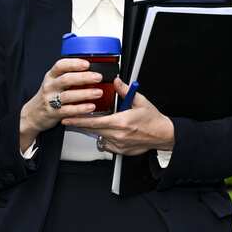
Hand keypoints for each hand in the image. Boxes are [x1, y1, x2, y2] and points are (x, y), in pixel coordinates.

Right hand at [19, 58, 104, 149]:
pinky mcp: (53, 113)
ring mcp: (50, 100)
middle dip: (83, 78)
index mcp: (51, 76)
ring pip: (68, 96)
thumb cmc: (50, 95)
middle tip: (98, 77)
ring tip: (99, 93)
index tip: (87, 64)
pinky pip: (68, 110)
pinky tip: (91, 107)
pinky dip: (80, 109)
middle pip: (66, 79)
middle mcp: (50, 86)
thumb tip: (93, 70)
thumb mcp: (55, 82)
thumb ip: (70, 76)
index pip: (60, 66)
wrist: (34, 114)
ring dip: (85, 94)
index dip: (74, 64)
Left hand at [61, 78, 175, 155]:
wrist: (163, 135)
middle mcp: (118, 135)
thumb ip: (125, 91)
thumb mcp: (140, 101)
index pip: (94, 122)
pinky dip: (105, 139)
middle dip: (82, 125)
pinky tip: (112, 133)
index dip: (78, 120)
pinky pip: (106, 145)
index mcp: (121, 122)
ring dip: (96, 131)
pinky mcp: (120, 151)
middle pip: (93, 130)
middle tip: (74, 119)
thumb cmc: (153, 120)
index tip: (68, 118)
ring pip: (99, 138)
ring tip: (102, 124)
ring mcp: (119, 144)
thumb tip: (116, 81)